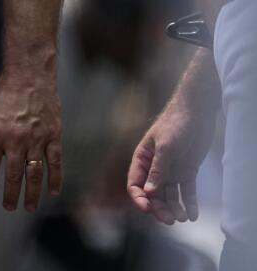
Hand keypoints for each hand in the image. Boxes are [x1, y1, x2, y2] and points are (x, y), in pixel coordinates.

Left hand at [0, 65, 62, 211]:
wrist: (30, 77)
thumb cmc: (6, 93)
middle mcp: (16, 141)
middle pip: (13, 175)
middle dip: (11, 194)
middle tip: (9, 207)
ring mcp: (37, 140)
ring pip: (34, 174)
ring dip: (32, 193)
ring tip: (29, 207)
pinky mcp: (53, 137)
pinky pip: (55, 163)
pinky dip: (55, 179)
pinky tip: (53, 191)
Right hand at [127, 96, 217, 223]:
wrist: (197, 112)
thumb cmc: (176, 123)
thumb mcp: (166, 146)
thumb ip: (158, 169)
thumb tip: (149, 192)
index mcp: (142, 159)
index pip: (135, 183)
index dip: (139, 198)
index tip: (148, 209)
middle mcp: (155, 167)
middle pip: (153, 193)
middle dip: (159, 207)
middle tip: (170, 219)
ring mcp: (171, 170)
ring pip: (169, 195)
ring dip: (174, 208)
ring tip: (182, 217)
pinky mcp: (187, 171)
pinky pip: (186, 191)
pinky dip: (189, 203)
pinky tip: (192, 214)